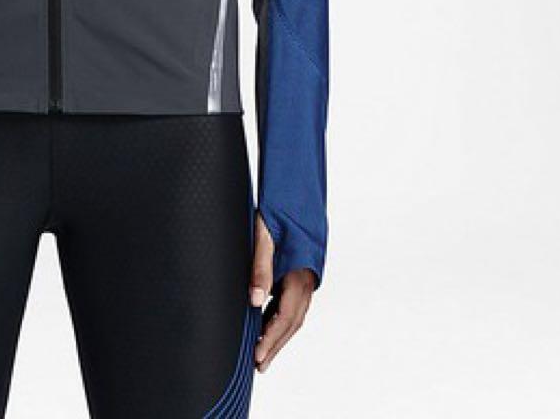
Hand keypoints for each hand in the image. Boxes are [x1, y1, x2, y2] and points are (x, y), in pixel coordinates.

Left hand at [249, 213, 316, 372]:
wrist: (293, 194)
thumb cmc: (277, 212)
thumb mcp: (263, 239)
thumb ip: (260, 269)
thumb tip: (254, 301)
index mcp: (298, 277)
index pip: (285, 318)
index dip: (271, 339)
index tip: (258, 357)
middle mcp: (305, 282)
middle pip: (291, 323)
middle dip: (275, 345)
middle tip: (260, 365)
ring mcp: (303, 279)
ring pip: (292, 315)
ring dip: (278, 334)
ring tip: (261, 351)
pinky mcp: (297, 273)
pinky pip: (290, 302)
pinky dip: (279, 317)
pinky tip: (265, 322)